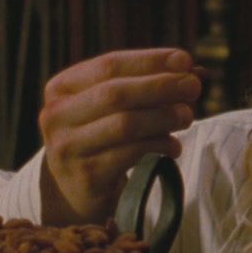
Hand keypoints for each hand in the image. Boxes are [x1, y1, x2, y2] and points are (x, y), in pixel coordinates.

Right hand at [38, 47, 200, 225]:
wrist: (76, 192)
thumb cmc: (102, 139)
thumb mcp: (112, 108)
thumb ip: (144, 85)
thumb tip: (190, 69)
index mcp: (61, 88)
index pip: (110, 65)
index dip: (150, 60)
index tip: (185, 60)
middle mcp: (57, 116)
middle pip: (116, 93)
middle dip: (161, 86)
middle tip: (194, 86)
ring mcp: (68, 148)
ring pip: (125, 124)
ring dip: (164, 117)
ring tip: (187, 116)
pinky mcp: (87, 176)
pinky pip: (131, 154)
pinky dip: (159, 146)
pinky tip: (173, 147)